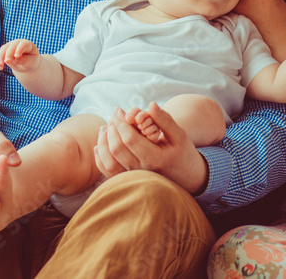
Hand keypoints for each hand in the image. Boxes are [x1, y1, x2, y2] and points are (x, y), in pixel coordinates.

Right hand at [0, 39, 40, 72]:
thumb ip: (24, 61)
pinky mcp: (3, 51)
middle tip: (7, 61)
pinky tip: (0, 67)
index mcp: (27, 44)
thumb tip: (14, 60)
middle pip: (12, 46)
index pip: (23, 44)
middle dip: (9, 53)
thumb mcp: (30, 62)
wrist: (26, 63)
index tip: (17, 56)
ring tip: (1, 66)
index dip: (20, 49)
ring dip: (1, 57)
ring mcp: (10, 46)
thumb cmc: (30, 61)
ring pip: (3, 49)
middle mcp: (17, 43)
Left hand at [94, 105, 208, 194]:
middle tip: (113, 115)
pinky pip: (107, 171)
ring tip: (105, 127)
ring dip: (103, 141)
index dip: (121, 123)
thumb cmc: (182, 152)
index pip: (130, 139)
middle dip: (112, 128)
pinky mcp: (127, 181)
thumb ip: (165, 120)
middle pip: (117, 148)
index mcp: (155, 159)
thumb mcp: (179, 134)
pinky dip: (100, 156)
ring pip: (109, 160)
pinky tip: (101, 143)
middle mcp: (142, 171)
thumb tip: (151, 104)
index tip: (119, 111)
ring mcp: (133, 178)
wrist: (185, 177)